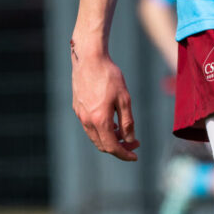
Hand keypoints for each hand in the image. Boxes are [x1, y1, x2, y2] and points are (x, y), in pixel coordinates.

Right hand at [71, 38, 139, 160]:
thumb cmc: (109, 76)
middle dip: (119, 147)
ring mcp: (80, 114)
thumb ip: (127, 122)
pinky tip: (110, 120)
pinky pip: (89, 126)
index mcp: (99, 120)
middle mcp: (87, 121)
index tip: (135, 155)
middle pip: (103, 145)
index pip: (112, 147)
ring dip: (109, 138)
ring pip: (95, 136)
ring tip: (123, 131)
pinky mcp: (77, 107)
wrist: (89, 58)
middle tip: (133, 142)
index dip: (125, 154)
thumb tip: (130, 140)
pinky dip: (101, 130)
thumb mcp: (124, 98)